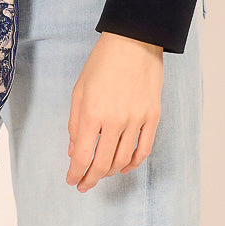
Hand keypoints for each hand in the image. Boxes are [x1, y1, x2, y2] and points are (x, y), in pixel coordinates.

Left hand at [65, 32, 163, 190]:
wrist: (134, 40)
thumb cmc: (102, 62)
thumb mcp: (80, 90)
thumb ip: (76, 123)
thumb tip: (74, 152)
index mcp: (92, 112)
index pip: (82, 156)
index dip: (75, 173)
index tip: (71, 180)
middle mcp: (115, 119)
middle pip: (103, 164)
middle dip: (90, 179)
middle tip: (83, 185)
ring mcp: (136, 119)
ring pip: (123, 160)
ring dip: (110, 173)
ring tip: (101, 174)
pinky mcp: (153, 116)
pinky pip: (144, 150)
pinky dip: (133, 164)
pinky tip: (124, 167)